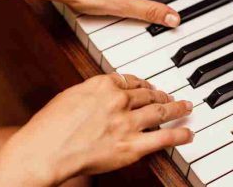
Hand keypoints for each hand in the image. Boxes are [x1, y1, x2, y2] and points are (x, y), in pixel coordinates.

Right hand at [0, 74, 192, 186]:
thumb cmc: (49, 127)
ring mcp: (128, 123)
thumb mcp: (70, 96)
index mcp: (103, 85)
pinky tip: (188, 133)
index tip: (148, 86)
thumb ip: (93, 92)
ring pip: (161, 111)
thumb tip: (104, 92)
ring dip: (177, 108)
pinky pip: (163, 138)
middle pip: (149, 94)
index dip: (143, 84)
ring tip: (186, 107)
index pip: (131, 80)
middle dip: (162, 94)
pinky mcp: (132, 146)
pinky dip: (180, 135)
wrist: (43, 152)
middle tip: (170, 96)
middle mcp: (119, 100)